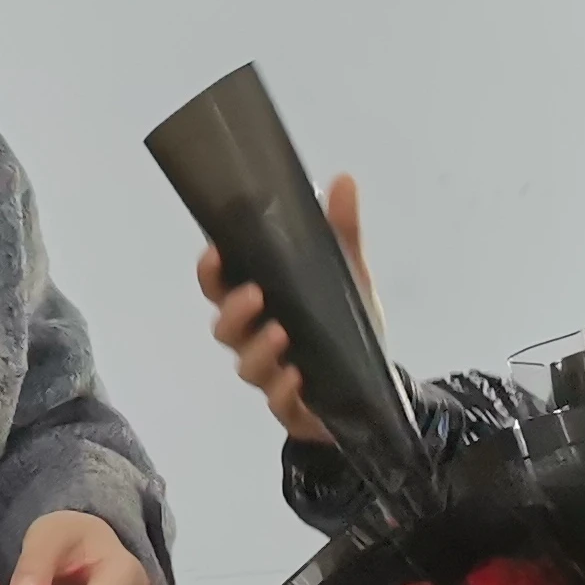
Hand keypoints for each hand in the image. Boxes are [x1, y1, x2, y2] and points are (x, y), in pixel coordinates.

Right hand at [196, 172, 369, 444]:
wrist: (373, 381)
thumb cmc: (345, 321)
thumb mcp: (348, 273)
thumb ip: (342, 232)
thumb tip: (344, 179)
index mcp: (258, 302)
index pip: (218, 285)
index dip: (211, 271)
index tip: (216, 251)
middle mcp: (253, 338)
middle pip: (223, 327)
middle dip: (233, 310)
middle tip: (256, 295)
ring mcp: (269, 374)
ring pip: (245, 365)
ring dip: (259, 349)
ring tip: (282, 335)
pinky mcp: (290, 405)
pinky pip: (278, 402)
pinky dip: (285, 389)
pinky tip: (298, 377)